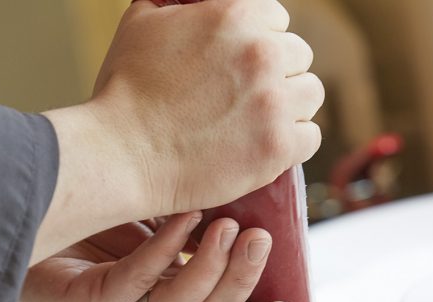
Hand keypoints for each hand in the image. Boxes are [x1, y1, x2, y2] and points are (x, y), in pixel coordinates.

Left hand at [21, 212, 299, 301]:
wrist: (34, 213)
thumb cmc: (99, 220)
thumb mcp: (167, 222)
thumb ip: (205, 231)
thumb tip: (256, 213)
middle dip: (239, 281)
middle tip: (257, 239)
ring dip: (207, 268)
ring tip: (225, 226)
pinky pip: (133, 284)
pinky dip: (163, 251)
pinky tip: (180, 220)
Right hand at [90, 0, 323, 212]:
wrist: (121, 155)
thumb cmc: (124, 93)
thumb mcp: (142, 23)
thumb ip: (175, 2)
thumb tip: (189, 0)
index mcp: (236, 17)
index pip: (278, 21)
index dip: (259, 44)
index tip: (241, 67)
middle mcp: (262, 55)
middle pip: (299, 57)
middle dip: (276, 75)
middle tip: (245, 99)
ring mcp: (273, 103)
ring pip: (310, 96)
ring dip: (289, 107)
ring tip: (257, 123)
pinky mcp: (276, 149)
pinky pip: (311, 138)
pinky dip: (292, 144)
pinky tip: (265, 146)